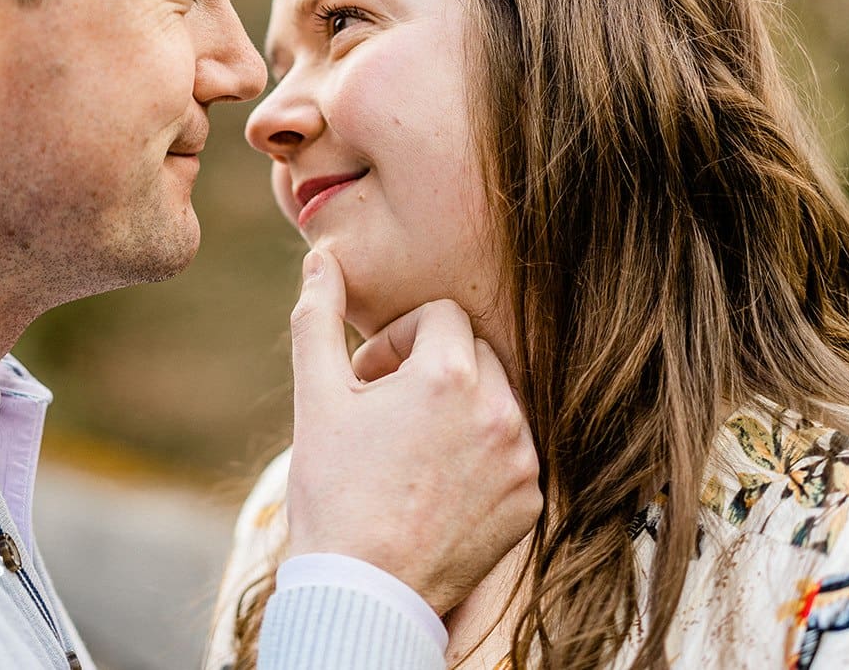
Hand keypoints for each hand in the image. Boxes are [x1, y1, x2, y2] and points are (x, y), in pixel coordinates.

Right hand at [283, 249, 542, 615]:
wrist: (363, 590)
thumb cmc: (333, 491)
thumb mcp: (316, 396)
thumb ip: (318, 317)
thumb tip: (321, 258)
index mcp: (450, 375)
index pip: (440, 315)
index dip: (398, 340)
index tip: (369, 378)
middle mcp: (500, 411)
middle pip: (474, 353)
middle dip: (432, 369)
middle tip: (385, 411)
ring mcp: (522, 460)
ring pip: (497, 401)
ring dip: (459, 410)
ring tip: (410, 449)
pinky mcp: (532, 502)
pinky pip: (513, 454)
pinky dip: (480, 458)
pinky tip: (435, 486)